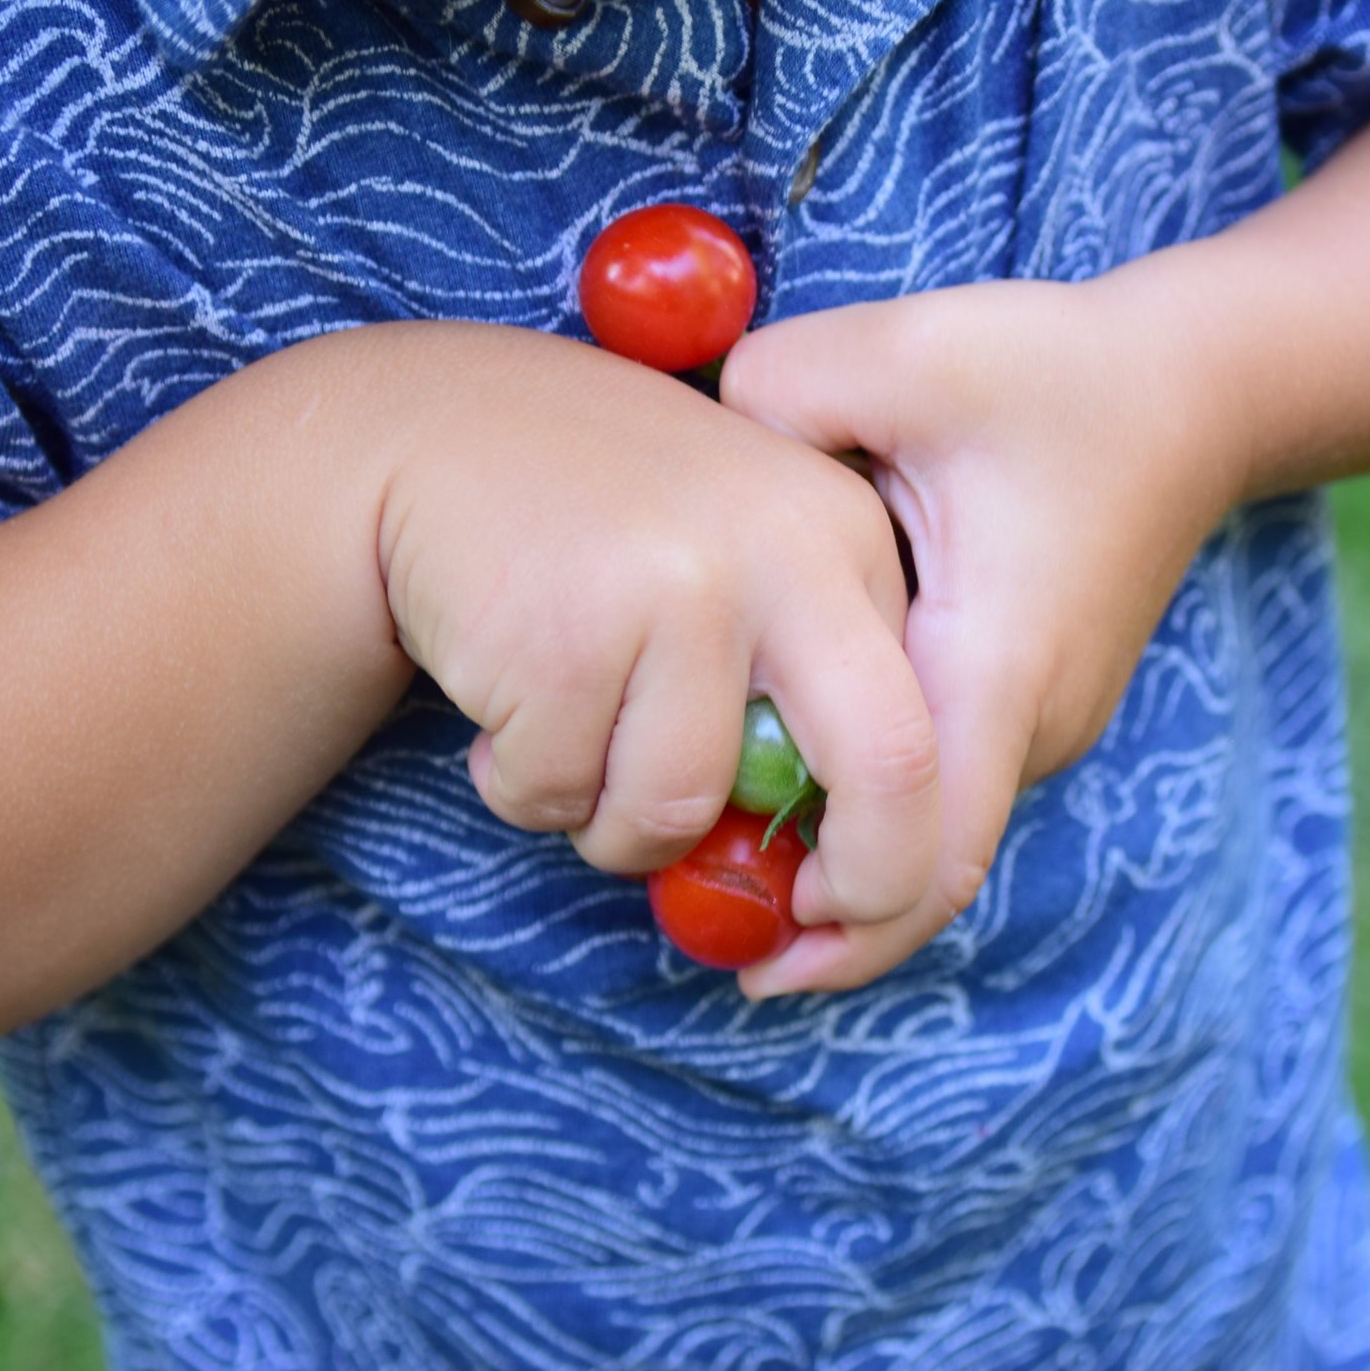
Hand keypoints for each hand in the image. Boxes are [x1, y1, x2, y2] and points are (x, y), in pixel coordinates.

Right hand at [369, 323, 939, 928]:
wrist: (435, 432)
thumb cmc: (601, 537)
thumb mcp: (736, 567)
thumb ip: (799, 689)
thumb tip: (837, 894)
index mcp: (846, 536)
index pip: (934, 725)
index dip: (902, 851)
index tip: (838, 901)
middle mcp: (788, 550)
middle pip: (890, 769)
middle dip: (865, 887)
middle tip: (789, 937)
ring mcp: (681, 588)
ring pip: (678, 809)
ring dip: (610, 824)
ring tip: (571, 741)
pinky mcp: (569, 632)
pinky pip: (560, 794)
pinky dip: (524, 784)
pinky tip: (506, 700)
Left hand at [717, 274, 1243, 995]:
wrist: (1199, 388)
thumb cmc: (1058, 372)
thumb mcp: (904, 352)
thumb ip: (774, 396)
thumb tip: (692, 456)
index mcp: (996, 661)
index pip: (928, 852)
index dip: (837, 926)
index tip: (738, 952)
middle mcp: (1032, 719)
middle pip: (926, 869)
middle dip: (819, 917)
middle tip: (686, 908)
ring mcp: (1046, 719)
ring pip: (937, 831)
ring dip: (842, 858)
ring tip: (716, 844)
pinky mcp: (1038, 698)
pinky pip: (947, 780)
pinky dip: (873, 803)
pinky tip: (787, 763)